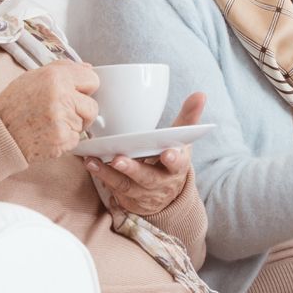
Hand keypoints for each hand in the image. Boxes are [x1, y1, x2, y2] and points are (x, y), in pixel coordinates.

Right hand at [0, 62, 99, 162]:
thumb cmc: (14, 105)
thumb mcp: (33, 77)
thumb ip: (63, 69)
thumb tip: (89, 68)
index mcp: (56, 76)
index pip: (92, 79)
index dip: (83, 89)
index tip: (74, 94)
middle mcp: (61, 96)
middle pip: (92, 106)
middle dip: (80, 111)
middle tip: (60, 112)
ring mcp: (63, 119)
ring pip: (84, 123)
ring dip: (72, 126)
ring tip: (50, 123)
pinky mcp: (62, 139)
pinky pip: (76, 139)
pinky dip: (65, 139)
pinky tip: (48, 134)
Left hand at [84, 92, 205, 215]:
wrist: (165, 194)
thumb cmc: (171, 158)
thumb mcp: (182, 141)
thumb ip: (189, 118)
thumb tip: (200, 94)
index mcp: (177, 167)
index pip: (178, 163)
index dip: (173, 159)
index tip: (168, 154)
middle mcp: (161, 183)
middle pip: (148, 177)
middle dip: (134, 169)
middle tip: (120, 159)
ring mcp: (143, 194)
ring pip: (126, 185)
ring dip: (109, 173)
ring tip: (95, 161)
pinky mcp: (128, 199)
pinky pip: (113, 189)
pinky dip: (101, 176)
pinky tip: (91, 163)